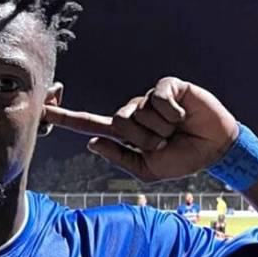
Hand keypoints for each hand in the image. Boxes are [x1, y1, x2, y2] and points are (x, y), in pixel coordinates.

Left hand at [43, 76, 239, 181]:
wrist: (214, 150)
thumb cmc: (181, 160)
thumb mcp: (147, 169)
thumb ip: (119, 157)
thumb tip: (90, 142)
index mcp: (125, 133)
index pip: (89, 123)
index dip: (66, 118)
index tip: (43, 111)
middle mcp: (133, 112)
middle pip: (119, 122)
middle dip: (144, 138)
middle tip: (165, 142)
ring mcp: (149, 98)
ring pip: (138, 112)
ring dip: (161, 128)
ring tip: (177, 130)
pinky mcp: (168, 86)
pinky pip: (158, 98)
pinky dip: (172, 113)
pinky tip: (184, 115)